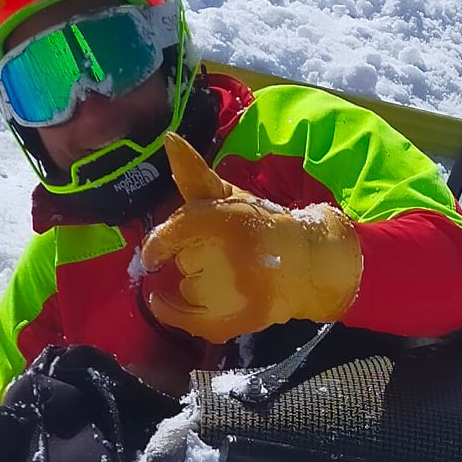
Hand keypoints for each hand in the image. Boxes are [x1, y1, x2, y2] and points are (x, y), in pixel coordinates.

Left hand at [137, 135, 361, 343]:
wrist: (307, 264)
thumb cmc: (260, 226)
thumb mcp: (229, 198)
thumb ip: (195, 174)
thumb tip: (168, 139)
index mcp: (225, 220)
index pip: (172, 235)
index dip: (157, 246)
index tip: (154, 253)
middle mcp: (229, 256)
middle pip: (182, 262)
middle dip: (191, 258)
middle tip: (214, 256)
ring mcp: (234, 292)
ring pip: (186, 291)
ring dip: (192, 285)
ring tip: (218, 277)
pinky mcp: (239, 319)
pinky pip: (191, 323)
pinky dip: (177, 314)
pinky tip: (172, 303)